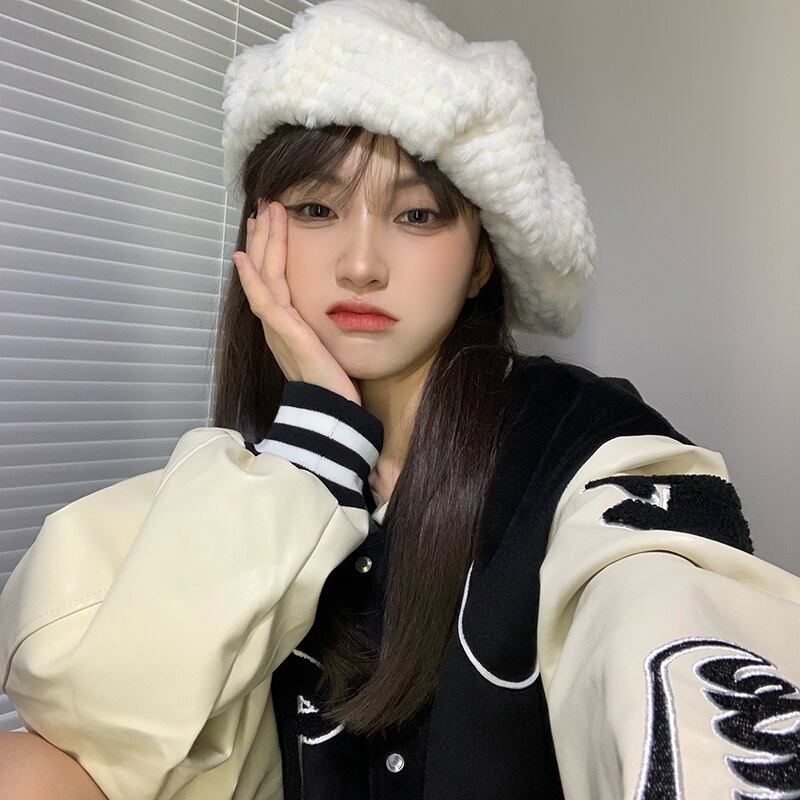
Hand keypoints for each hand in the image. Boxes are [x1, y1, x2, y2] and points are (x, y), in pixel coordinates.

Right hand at [233, 199, 361, 405]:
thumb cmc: (335, 385)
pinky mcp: (285, 333)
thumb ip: (326, 328)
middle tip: (261, 206)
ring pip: (263, 277)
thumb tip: (341, 312)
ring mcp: (277, 328)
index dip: (270, 251)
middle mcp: (276, 324)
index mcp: (287, 325)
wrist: (333, 413)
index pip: (274, 279)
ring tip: (262, 213)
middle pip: (264, 272)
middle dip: (263, 238)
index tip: (270, 224)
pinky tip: (244, 258)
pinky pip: (263, 299)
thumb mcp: (330, 347)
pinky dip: (252, 279)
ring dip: (262, 244)